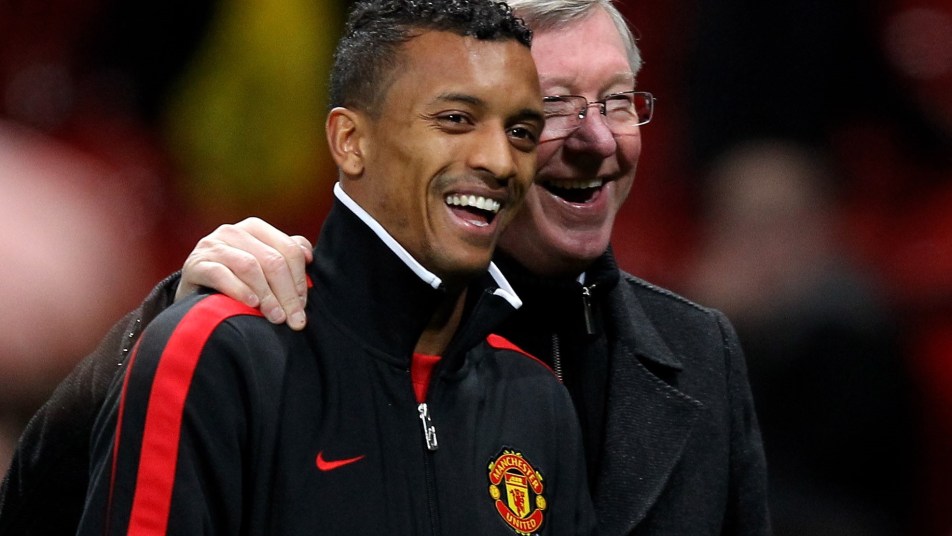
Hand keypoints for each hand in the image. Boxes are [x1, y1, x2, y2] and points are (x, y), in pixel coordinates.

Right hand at [175, 217, 312, 329]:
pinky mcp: (195, 264)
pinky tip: (251, 304)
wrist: (194, 292)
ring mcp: (212, 245)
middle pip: (272, 260)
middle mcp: (233, 231)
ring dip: (267, 295)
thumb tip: (309, 257)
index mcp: (255, 228)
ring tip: (276, 317)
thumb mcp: (262, 265)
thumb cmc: (236, 280)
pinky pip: (221, 274)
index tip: (302, 306)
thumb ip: (286, 256)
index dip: (300, 279)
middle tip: (293, 319)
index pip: (289, 250)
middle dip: (286, 293)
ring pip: (250, 266)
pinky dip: (239, 290)